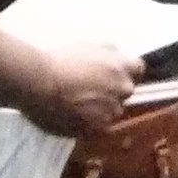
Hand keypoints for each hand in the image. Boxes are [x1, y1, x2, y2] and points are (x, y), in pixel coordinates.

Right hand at [22, 41, 138, 138]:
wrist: (39, 84)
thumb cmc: (60, 61)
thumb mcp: (89, 47)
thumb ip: (109, 54)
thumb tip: (116, 59)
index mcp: (122, 67)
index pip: (138, 69)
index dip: (125, 72)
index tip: (112, 74)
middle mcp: (123, 89)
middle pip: (124, 92)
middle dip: (111, 91)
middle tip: (88, 91)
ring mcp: (112, 111)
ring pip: (112, 112)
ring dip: (101, 110)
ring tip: (76, 107)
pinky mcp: (98, 130)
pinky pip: (99, 128)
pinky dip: (89, 125)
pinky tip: (73, 118)